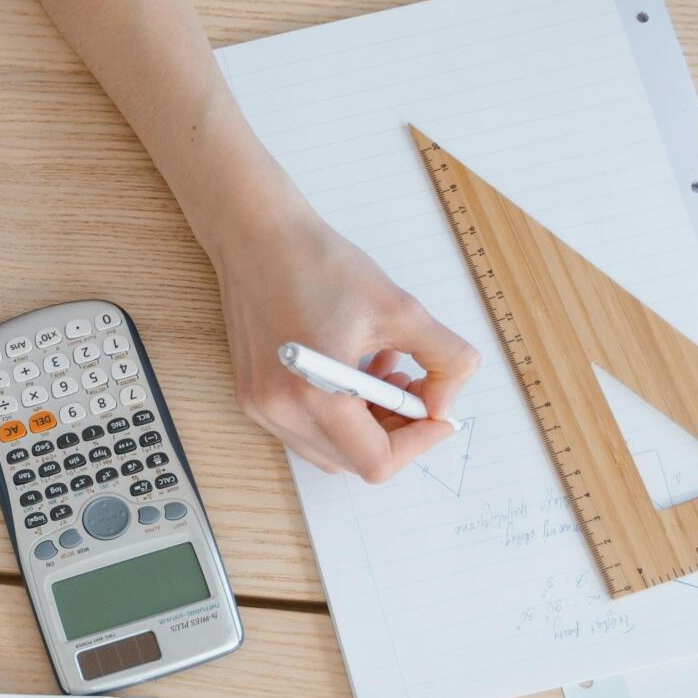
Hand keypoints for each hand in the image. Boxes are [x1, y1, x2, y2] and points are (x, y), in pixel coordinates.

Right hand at [207, 196, 479, 482]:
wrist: (256, 236)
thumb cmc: (319, 265)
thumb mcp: (401, 309)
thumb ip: (444, 360)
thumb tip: (445, 403)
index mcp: (314, 394)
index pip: (377, 462)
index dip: (418, 443)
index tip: (437, 414)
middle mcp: (280, 411)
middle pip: (354, 462)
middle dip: (394, 432)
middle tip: (415, 389)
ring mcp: (261, 407)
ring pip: (330, 450)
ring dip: (367, 425)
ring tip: (384, 373)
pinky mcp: (252, 396)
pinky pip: (305, 429)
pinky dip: (337, 415)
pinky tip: (352, 369)